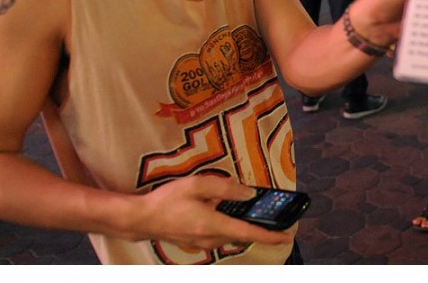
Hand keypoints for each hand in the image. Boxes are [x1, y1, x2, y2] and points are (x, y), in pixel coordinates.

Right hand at [135, 176, 292, 250]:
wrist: (141, 218)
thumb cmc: (166, 201)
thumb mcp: (197, 184)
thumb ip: (225, 187)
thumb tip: (247, 192)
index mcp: (213, 224)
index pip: (249, 233)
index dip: (270, 235)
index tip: (286, 235)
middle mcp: (210, 238)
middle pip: (241, 234)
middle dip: (256, 225)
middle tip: (270, 214)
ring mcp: (202, 243)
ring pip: (229, 234)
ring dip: (240, 224)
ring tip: (246, 208)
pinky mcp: (196, 242)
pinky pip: (218, 234)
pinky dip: (226, 224)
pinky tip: (221, 210)